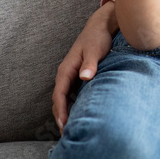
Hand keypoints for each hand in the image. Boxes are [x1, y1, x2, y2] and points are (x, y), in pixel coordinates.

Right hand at [52, 3, 117, 132]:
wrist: (101, 26)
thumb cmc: (98, 38)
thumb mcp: (95, 50)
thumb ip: (90, 64)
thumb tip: (84, 77)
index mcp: (66, 69)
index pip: (59, 94)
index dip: (61, 110)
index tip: (64, 123)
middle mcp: (65, 73)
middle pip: (59, 99)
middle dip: (61, 115)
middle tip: (66, 132)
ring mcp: (70, 74)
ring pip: (64, 97)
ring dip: (65, 112)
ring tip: (70, 127)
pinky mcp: (77, 75)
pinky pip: (71, 94)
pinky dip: (72, 105)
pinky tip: (79, 113)